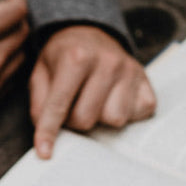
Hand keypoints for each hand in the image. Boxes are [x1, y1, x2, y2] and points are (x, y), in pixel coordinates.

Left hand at [29, 25, 155, 157]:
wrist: (90, 32)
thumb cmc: (64, 57)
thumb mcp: (41, 73)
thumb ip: (39, 104)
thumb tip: (47, 137)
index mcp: (76, 56)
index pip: (59, 105)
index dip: (49, 132)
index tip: (45, 153)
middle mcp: (107, 62)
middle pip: (86, 119)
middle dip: (74, 121)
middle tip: (73, 106)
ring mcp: (130, 72)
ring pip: (114, 120)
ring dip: (100, 118)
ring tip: (94, 102)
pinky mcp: (146, 83)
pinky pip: (136, 116)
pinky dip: (124, 114)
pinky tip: (114, 100)